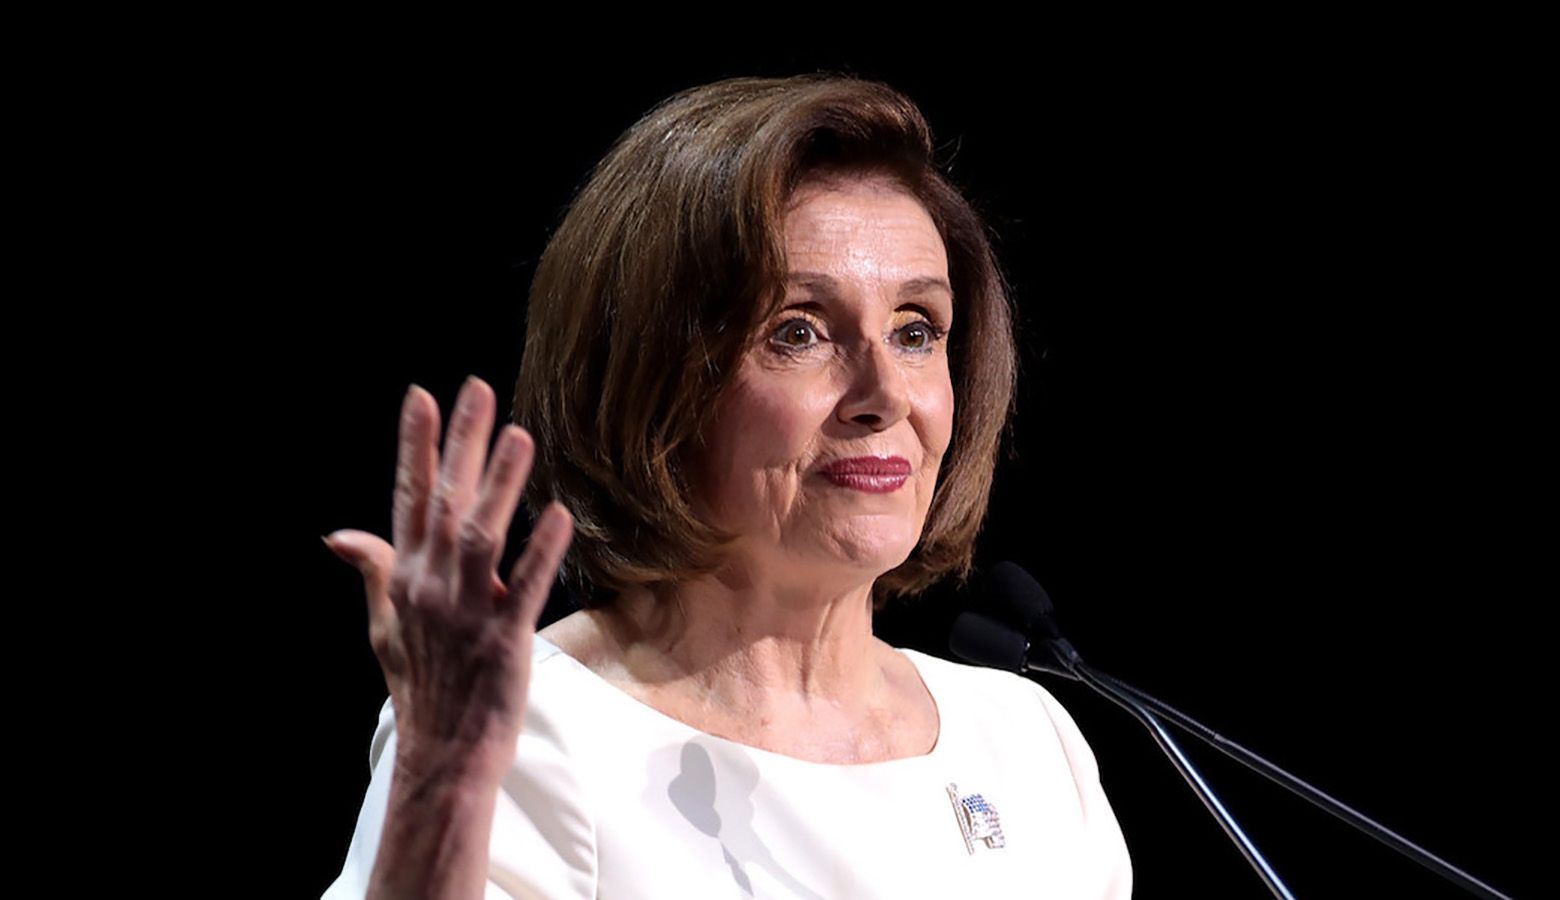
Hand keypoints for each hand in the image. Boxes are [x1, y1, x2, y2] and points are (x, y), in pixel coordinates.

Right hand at [324, 376, 573, 779]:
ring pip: (481, 536)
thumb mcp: (384, 626)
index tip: (421, 396)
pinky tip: (558, 515)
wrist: (443, 752)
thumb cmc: (420, 685)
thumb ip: (373, 570)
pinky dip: (540, 552)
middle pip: (444, 502)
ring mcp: (466, 613)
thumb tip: (337, 534)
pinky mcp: (504, 640)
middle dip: (460, 444)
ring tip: (520, 435)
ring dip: (500, 485)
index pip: (407, 500)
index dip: (415, 446)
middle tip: (477, 390)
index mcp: (404, 579)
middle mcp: (430, 588)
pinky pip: (524, 588)